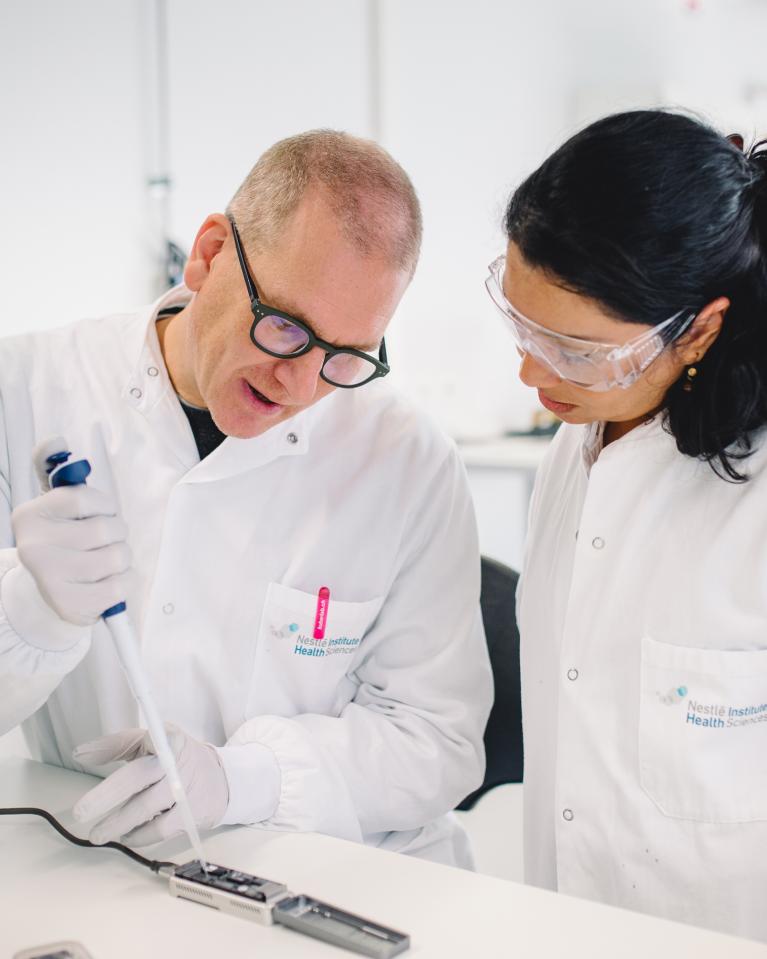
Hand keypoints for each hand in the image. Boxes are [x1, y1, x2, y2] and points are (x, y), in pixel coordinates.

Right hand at [11, 483, 130, 625]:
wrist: (54, 589)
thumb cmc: (66, 539)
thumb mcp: (58, 502)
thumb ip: (58, 469)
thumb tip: (55, 440)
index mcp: (30, 516)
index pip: (83, 498)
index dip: (105, 505)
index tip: (101, 513)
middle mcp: (33, 547)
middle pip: (105, 529)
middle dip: (118, 533)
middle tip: (106, 541)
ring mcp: (48, 579)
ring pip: (116, 557)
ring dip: (123, 557)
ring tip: (108, 560)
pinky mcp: (67, 605)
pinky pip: (118, 587)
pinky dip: (125, 581)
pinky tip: (109, 580)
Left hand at [72, 724, 229, 845]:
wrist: (222, 778)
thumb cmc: (176, 758)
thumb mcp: (150, 743)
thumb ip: (116, 746)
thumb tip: (80, 753)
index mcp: (166, 738)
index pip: (134, 742)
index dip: (109, 749)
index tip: (82, 760)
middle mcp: (177, 760)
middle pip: (137, 777)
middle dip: (105, 795)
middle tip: (80, 813)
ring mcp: (187, 788)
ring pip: (146, 808)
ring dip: (118, 824)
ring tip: (100, 833)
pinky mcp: (193, 813)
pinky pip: (160, 830)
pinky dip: (139, 836)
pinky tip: (127, 836)